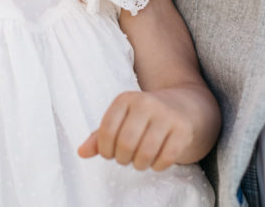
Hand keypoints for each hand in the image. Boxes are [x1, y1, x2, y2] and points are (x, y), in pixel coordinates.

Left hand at [77, 89, 195, 170]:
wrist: (183, 106)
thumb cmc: (143, 117)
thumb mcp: (120, 120)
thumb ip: (99, 136)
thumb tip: (81, 153)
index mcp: (125, 99)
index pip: (107, 131)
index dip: (105, 150)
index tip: (109, 154)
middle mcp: (146, 103)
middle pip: (126, 144)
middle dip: (122, 159)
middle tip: (125, 159)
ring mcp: (166, 115)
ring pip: (146, 153)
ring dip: (139, 165)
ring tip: (139, 162)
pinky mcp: (183, 129)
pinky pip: (166, 158)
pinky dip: (157, 166)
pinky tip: (155, 162)